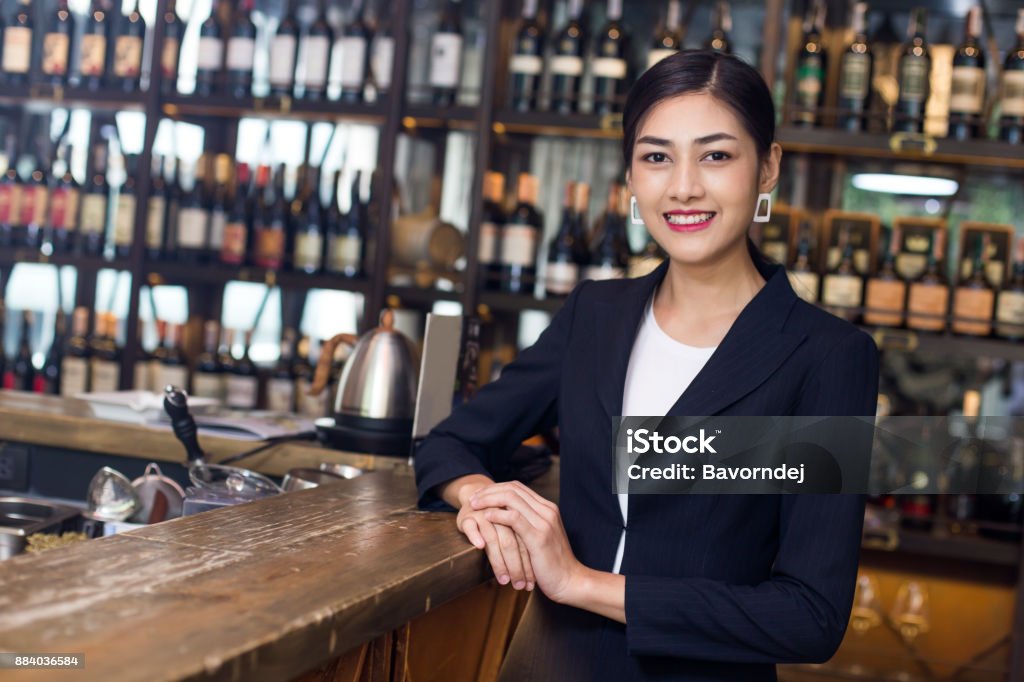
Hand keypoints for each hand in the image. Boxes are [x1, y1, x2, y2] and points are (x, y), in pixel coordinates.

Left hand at [469, 481, 584, 604]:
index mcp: (547, 508)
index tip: (480, 496)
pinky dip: (498, 515)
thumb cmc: (552, 563)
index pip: (518, 487)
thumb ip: (529, 524)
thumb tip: (508, 517)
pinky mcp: (539, 537)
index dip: (496, 488)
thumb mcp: (541, 538)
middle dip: (489, 491)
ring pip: (512, 499)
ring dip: (489, 500)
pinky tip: (486, 517)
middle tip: (472, 498)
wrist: (570, 581)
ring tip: (474, 506)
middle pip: (513, 489)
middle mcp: (547, 510)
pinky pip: (514, 518)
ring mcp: (544, 522)